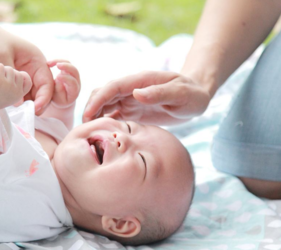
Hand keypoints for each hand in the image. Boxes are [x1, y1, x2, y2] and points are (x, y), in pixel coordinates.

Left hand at [0, 23, 52, 114]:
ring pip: (30, 96)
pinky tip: (9, 109)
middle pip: (41, 92)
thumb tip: (19, 103)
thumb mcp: (0, 55)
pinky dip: (15, 103)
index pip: (47, 82)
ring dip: (26, 106)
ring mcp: (21, 76)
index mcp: (36, 60)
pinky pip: (17, 96)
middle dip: (38, 104)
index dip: (45, 97)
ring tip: (19, 114)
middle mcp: (31, 69)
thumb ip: (10, 78)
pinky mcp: (10, 82)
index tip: (36, 108)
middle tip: (29, 115)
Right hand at [48, 59, 80, 107]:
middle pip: (75, 71)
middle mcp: (76, 82)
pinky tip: (48, 63)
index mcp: (74, 91)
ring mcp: (72, 75)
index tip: (57, 77)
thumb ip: (58, 91)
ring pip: (70, 64)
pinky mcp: (67, 70)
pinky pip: (64, 62)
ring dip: (60, 62)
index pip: (73, 83)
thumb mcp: (58, 100)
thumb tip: (59, 81)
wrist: (61, 98)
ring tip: (49, 63)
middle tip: (57, 65)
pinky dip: (57, 61)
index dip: (66, 79)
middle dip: (67, 67)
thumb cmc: (59, 100)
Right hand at [82, 71, 210, 124]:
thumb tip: (136, 93)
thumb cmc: (191, 94)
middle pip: (102, 95)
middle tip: (85, 130)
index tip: (88, 114)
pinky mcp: (131, 112)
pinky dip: (104, 124)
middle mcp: (131, 90)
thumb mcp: (180, 94)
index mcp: (140, 81)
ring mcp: (129, 100)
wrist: (195, 98)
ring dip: (95, 117)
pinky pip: (112, 116)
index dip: (98, 99)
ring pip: (104, 106)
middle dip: (91, 109)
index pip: (113, 87)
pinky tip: (101, 137)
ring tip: (90, 135)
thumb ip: (159, 93)